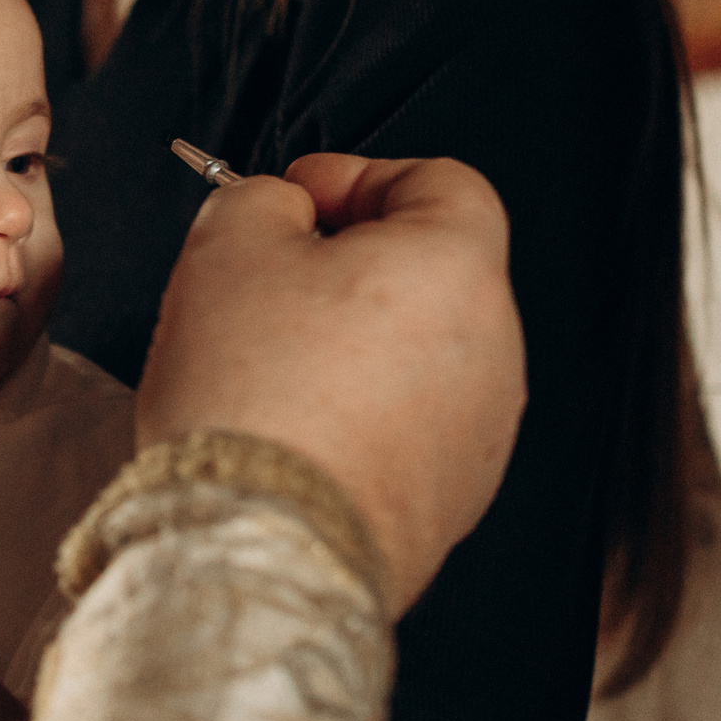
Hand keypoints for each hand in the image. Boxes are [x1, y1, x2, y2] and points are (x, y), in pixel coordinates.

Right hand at [136, 153, 524, 614]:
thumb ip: (262, 199)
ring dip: (350, 347)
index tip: (300, 197)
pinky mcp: (453, 499)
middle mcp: (494, 348)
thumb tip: (282, 212)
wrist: (263, 544)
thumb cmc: (255, 400)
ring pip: (415, 356)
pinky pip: (406, 428)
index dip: (359, 176)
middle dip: (347, 267)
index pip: (440, 181)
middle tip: (267, 283)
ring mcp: (481, 431)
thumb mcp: (226, 245)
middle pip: (427, 274)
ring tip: (266, 369)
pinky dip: (356, 417)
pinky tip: (289, 431)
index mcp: (457, 268)